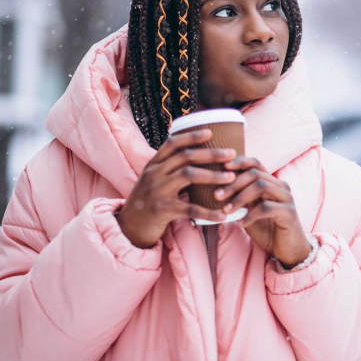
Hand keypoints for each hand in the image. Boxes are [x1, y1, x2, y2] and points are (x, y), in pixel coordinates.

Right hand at [116, 129, 237, 247]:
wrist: (128, 227)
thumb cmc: (146, 201)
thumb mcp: (152, 180)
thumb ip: (168, 169)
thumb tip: (194, 157)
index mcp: (153, 164)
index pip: (172, 143)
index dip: (191, 136)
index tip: (210, 132)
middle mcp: (154, 174)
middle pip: (186, 157)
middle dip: (211, 153)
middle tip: (232, 154)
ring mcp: (157, 191)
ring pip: (189, 176)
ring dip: (213, 175)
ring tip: (232, 178)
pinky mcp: (163, 210)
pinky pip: (190, 209)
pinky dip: (208, 212)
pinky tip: (222, 215)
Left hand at [215, 157, 310, 267]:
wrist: (288, 249)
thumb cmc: (267, 229)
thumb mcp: (250, 211)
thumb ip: (241, 199)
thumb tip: (217, 190)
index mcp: (272, 182)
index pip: (255, 163)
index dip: (239, 162)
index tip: (222, 167)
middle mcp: (281, 186)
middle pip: (255, 173)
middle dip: (233, 183)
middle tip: (217, 195)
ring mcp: (286, 198)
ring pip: (261, 186)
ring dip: (239, 198)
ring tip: (227, 210)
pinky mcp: (289, 213)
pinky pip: (266, 208)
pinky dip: (250, 215)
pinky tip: (240, 223)